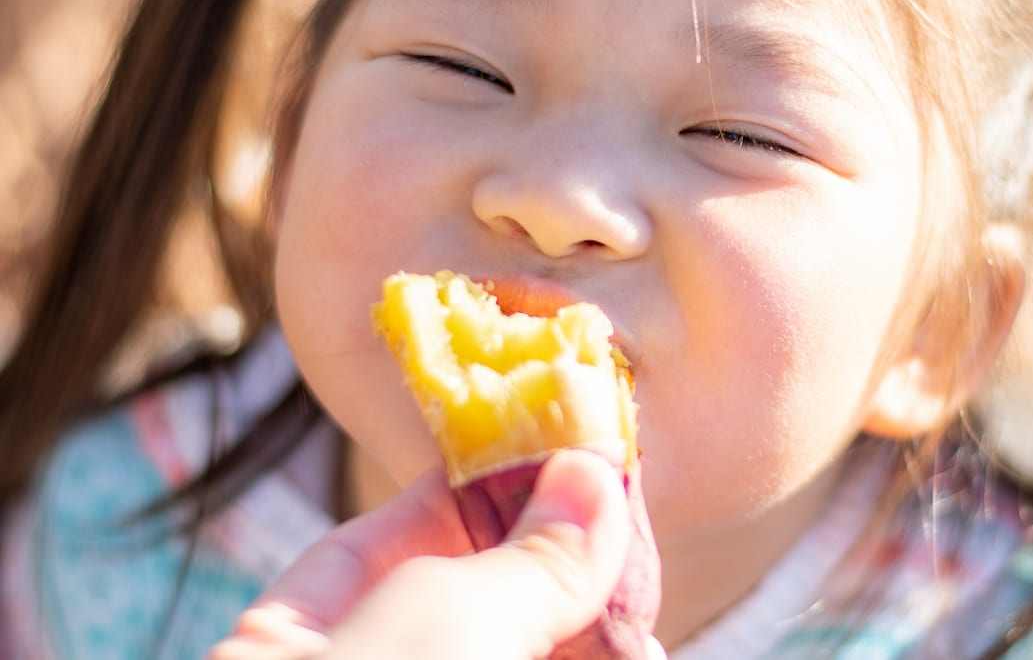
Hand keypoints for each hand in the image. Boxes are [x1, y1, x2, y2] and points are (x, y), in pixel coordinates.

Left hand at [208, 449, 665, 658]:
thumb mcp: (440, 624)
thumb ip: (526, 555)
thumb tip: (594, 469)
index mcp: (316, 623)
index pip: (422, 522)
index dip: (511, 485)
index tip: (599, 463)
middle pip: (502, 594)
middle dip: (580, 576)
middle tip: (640, 571)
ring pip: (548, 653)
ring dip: (610, 640)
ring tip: (645, 642)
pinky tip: (643, 659)